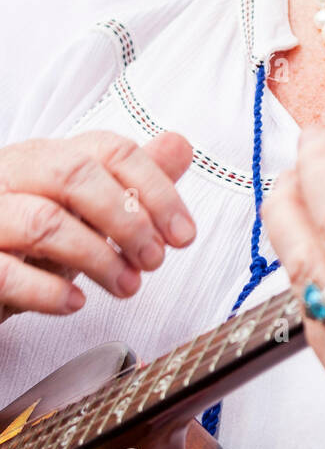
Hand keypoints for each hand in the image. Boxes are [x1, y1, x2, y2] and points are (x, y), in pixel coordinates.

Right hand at [0, 130, 194, 319]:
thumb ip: (131, 181)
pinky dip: (47, 291)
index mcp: (48, 156)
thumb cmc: (31, 241)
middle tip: (154, 259)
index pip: (111, 151)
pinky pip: (6, 272)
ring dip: (97, 258)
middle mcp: (14, 175)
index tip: (183, 233)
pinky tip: (75, 302)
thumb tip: (180, 146)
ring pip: (43, 222)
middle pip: (76, 176)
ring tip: (126, 285)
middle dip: (128, 219)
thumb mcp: (86, 210)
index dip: (156, 190)